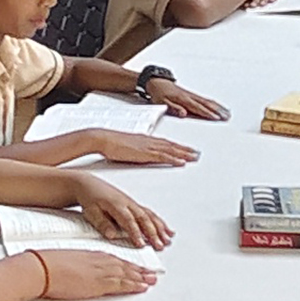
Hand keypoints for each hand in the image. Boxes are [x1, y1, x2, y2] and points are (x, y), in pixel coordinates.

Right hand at [31, 247, 157, 300]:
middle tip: (152, 273)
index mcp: (92, 255)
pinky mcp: (100, 284)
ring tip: (152, 280)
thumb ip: (76, 266)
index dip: (127, 264)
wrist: (43, 268)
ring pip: (128, 274)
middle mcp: (100, 261)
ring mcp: (102, 272)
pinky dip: (134, 286)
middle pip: (125, 266)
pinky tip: (142, 287)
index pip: (115, 259)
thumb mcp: (66, 261)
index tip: (135, 267)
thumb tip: (76, 270)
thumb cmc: (49, 264)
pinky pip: (122, 285)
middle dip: (139, 271)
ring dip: (141, 278)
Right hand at [54, 130, 197, 170]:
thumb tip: (140, 153)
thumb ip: (136, 149)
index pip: (166, 143)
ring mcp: (147, 146)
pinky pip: (162, 156)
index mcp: (146, 139)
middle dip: (186, 150)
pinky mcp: (144, 153)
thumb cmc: (110, 142)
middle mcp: (150, 141)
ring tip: (195, 157)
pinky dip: (173, 159)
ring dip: (184, 154)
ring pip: (170, 150)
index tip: (188, 150)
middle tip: (197, 154)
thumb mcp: (127, 146)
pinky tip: (181, 162)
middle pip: (172, 146)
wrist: (102, 138)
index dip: (178, 147)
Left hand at [64, 178, 174, 248]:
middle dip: (153, 233)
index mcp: (117, 205)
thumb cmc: (89, 198)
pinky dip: (160, 222)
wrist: (88, 184)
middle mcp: (128, 204)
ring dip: (160, 229)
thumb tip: (112, 235)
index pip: (129, 221)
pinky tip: (166, 230)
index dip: (136, 233)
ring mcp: (133, 204)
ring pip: (150, 216)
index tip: (141, 244)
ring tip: (167, 240)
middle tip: (159, 246)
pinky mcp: (134, 205)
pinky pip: (150, 213)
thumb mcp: (91, 212)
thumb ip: (102, 223)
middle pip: (144, 219)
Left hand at [139, 76, 227, 121]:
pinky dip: (214, 103)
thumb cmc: (159, 94)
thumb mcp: (162, 102)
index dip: (208, 113)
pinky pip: (206, 99)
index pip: (198, 107)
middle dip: (218, 111)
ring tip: (227, 113)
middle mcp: (190, 97)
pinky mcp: (193, 95)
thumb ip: (174, 108)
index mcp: (183, 99)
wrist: (157, 82)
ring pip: (208, 101)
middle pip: (207, 104)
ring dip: (219, 107)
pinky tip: (219, 107)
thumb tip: (183, 113)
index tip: (216, 118)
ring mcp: (192, 95)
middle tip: (227, 117)